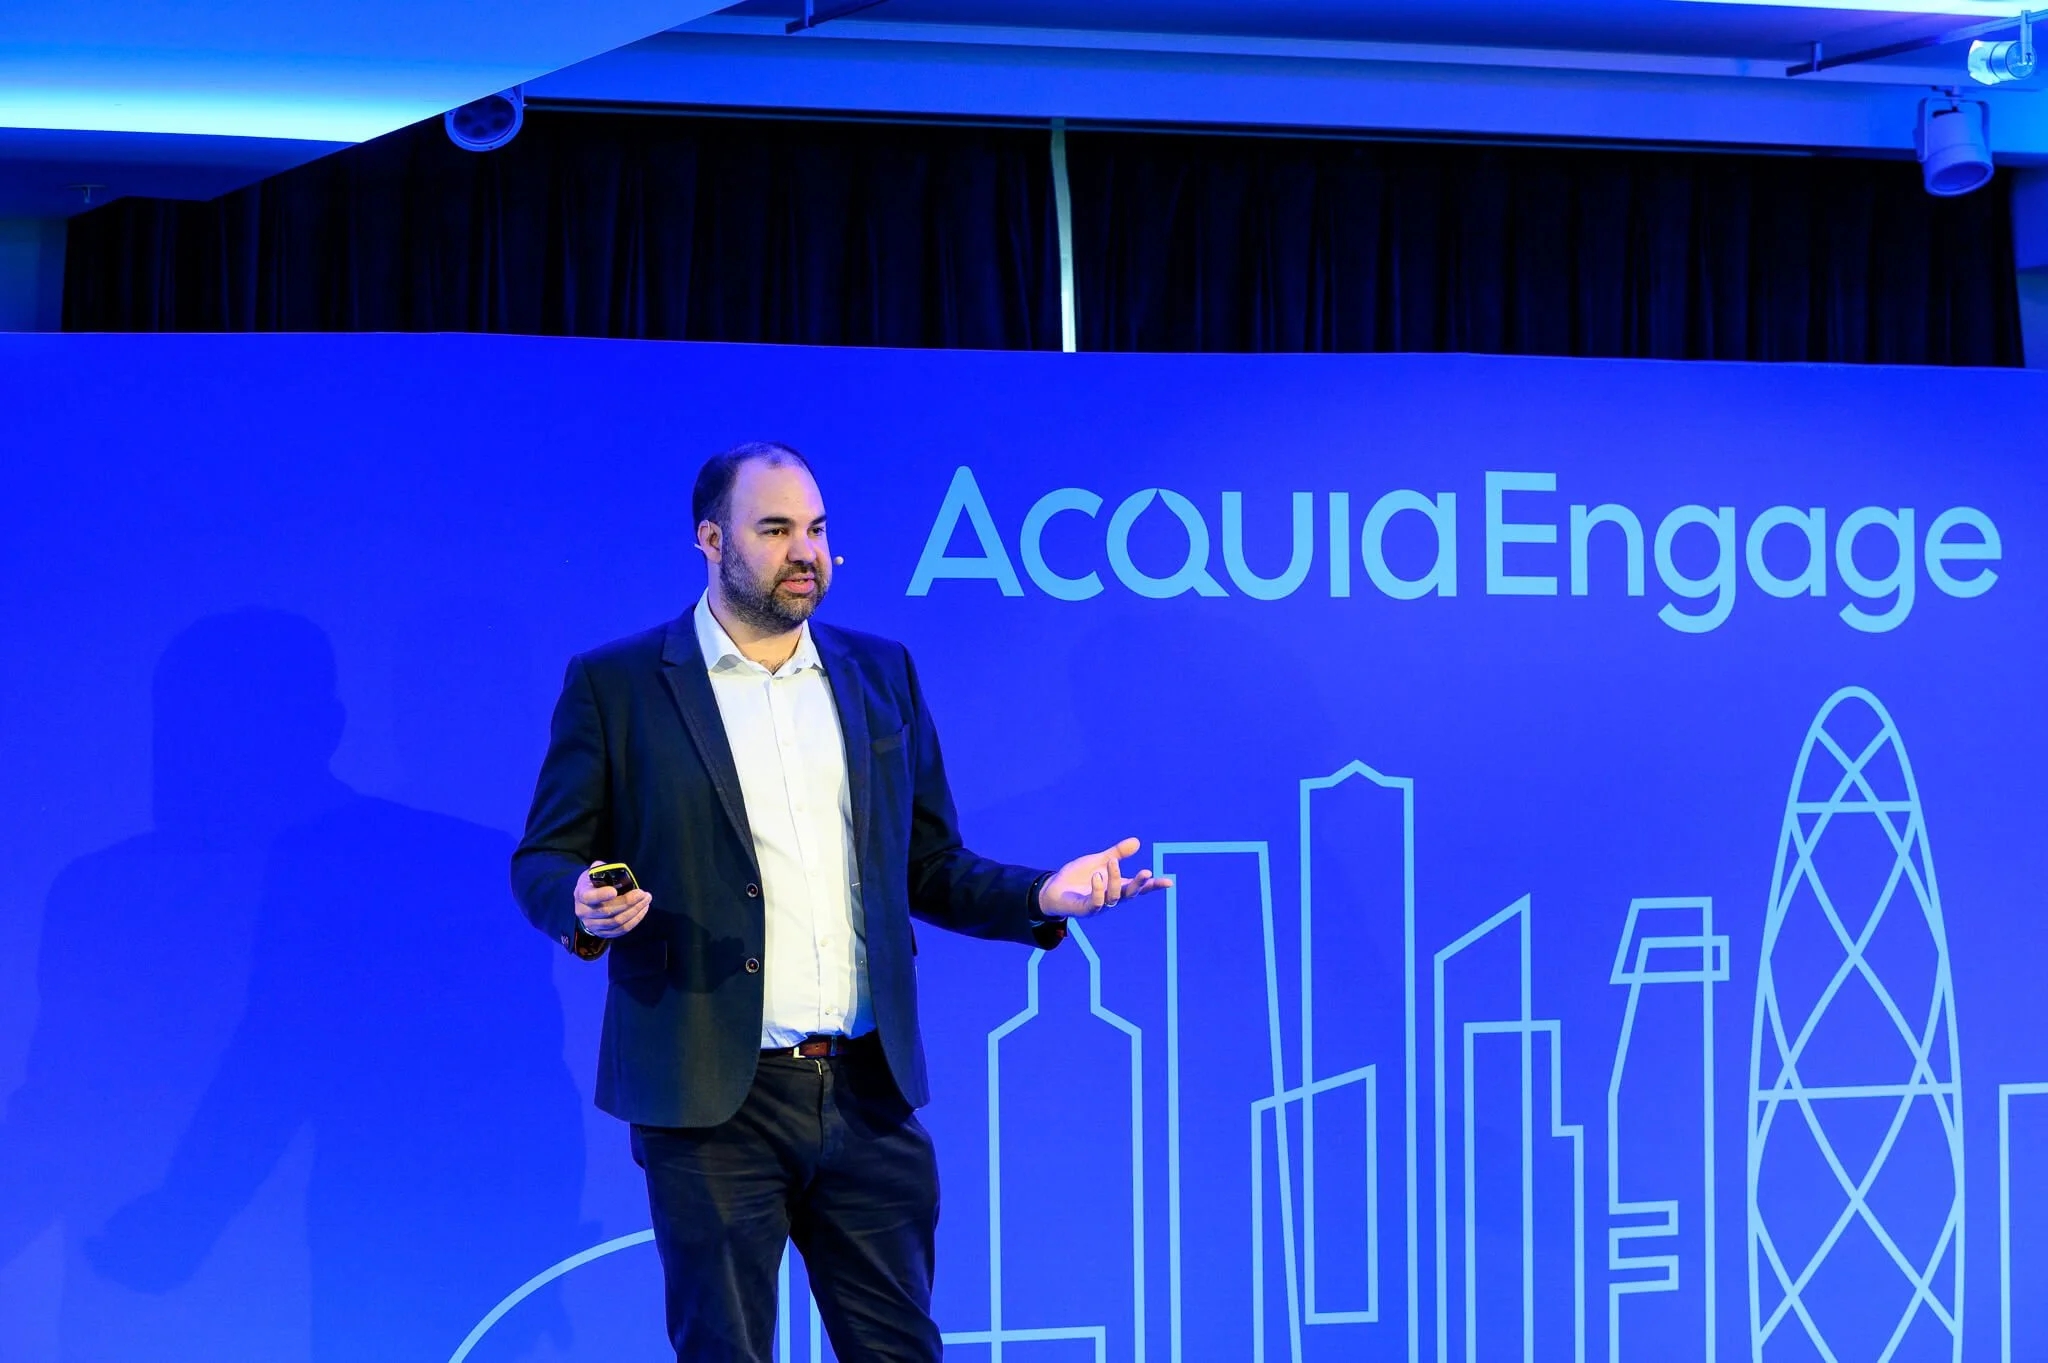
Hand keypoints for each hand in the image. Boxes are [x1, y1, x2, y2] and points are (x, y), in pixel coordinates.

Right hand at [575, 861, 651, 937]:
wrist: (586, 903)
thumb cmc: (593, 884)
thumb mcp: (593, 873)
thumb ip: (601, 868)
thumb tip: (611, 868)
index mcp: (581, 895)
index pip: (589, 897)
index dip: (601, 895)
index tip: (614, 891)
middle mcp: (584, 912)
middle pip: (608, 911)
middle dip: (628, 902)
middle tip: (643, 894)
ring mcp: (592, 925)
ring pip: (617, 922)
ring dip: (635, 911)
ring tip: (646, 901)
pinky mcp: (601, 933)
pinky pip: (621, 930)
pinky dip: (634, 921)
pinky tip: (642, 910)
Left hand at [1037, 837, 1172, 918]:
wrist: (1053, 888)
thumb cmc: (1078, 877)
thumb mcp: (1099, 860)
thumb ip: (1117, 853)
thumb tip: (1137, 841)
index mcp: (1117, 887)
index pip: (1139, 888)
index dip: (1153, 886)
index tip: (1169, 882)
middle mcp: (1111, 898)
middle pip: (1130, 894)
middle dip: (1139, 883)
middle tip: (1146, 871)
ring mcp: (1099, 906)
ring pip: (1114, 897)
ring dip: (1115, 879)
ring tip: (1110, 863)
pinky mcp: (1085, 910)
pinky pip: (1096, 903)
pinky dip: (1098, 889)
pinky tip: (1096, 876)